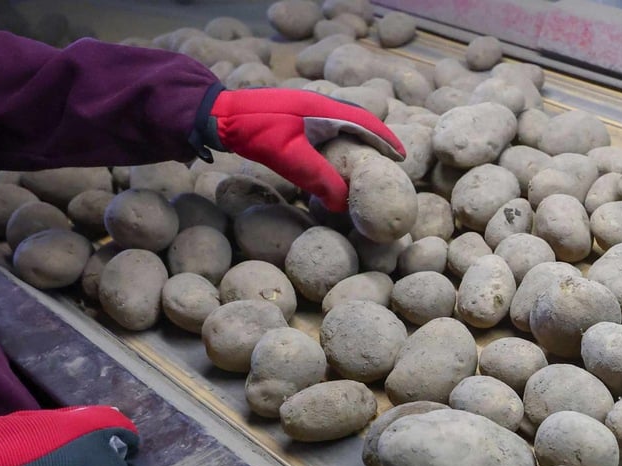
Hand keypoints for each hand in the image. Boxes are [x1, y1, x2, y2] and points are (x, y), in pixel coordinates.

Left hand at [208, 88, 405, 211]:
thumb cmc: (255, 131)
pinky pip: (328, 128)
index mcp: (324, 109)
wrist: (218, 115)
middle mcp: (319, 104)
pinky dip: (340, 141)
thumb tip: (344, 204)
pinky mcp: (294, 117)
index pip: (365, 122)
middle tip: (393, 160)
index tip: (403, 156)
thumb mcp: (290, 158)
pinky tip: (336, 156)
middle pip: (358, 120)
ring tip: (370, 160)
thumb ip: (319, 179)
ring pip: (343, 123)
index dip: (386, 139)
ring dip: (359, 139)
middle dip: (377, 139)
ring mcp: (305, 109)